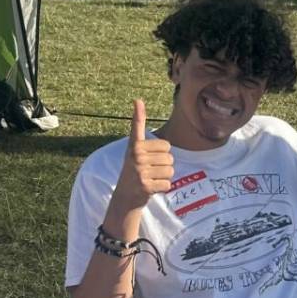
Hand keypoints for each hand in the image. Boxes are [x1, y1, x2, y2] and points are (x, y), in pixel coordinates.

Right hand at [109, 98, 175, 215]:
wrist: (125, 196)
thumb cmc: (135, 170)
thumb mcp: (135, 151)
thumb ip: (141, 132)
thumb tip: (138, 101)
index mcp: (134, 147)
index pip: (138, 128)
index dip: (138, 114)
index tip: (137, 100)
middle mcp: (136, 156)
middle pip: (169, 156)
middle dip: (164, 165)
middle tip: (150, 170)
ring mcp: (140, 171)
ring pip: (171, 170)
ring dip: (165, 177)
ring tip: (151, 178)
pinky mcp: (145, 185)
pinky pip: (168, 184)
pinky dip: (163, 188)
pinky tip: (151, 188)